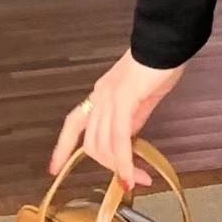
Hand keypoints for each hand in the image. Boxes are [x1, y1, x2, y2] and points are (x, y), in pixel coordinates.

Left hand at [49, 50, 185, 189]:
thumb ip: (133, 117)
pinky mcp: (124, 100)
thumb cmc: (160, 63)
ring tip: (136, 180)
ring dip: (119, 167)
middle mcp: (99, 96)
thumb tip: (129, 139)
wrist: (167, 42)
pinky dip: (125, 161)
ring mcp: (109, 98)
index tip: (54, 169)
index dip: (63, 147)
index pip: (74, 123)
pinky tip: (131, 175)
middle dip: (108, 165)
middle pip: (92, 142)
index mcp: (101, 93)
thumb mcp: (142, 96)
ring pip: (104, 144)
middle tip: (128, 180)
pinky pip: (120, 139)